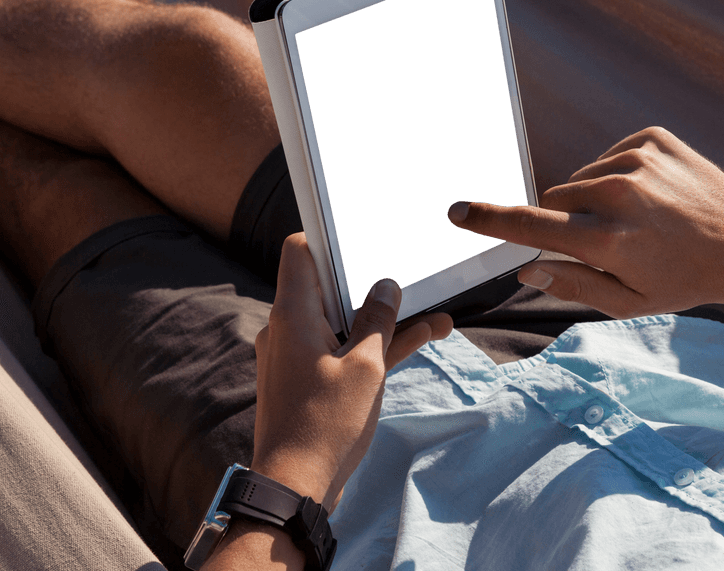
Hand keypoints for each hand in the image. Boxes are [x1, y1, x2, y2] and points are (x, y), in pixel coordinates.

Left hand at [249, 232, 451, 509]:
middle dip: (372, 280)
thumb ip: (378, 321)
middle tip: (409, 267)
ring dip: (384, 319)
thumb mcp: (365, 367)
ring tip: (435, 311)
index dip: (329, 237)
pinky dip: (375, 346)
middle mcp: (289, 329)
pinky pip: (345, 350)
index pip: (300, 251)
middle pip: (329, 286)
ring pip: (345, 322)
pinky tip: (424, 338)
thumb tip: (385, 286)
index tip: (363, 234)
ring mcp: (299, 356)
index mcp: (293, 315)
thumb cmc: (327, 424)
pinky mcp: (311, 380)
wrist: (296, 488)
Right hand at [448, 126, 723, 317]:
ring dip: (596, 198)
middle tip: (612, 241)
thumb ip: (571, 285)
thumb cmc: (683, 281)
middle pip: (556, 198)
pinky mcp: (652, 139)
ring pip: (582, 177)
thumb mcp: (627, 303)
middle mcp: (618, 195)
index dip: (489, 220)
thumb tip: (525, 268)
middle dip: (568, 219)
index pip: (531, 226)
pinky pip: (609, 155)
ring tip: (640, 219)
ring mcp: (636, 161)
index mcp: (608, 241)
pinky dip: (620, 174)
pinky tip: (654, 196)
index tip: (457, 211)